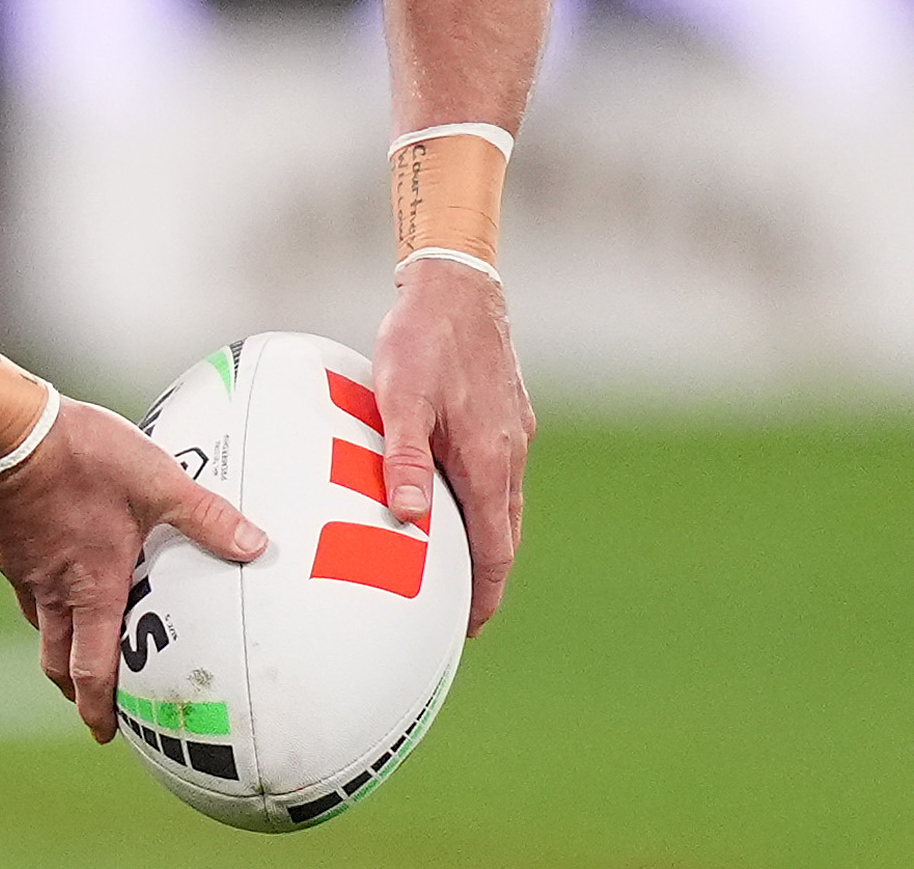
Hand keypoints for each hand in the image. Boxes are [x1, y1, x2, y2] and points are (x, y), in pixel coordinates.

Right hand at [0, 397, 267, 741]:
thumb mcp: (158, 482)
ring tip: (75, 635)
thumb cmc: (85, 457)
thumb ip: (206, 516)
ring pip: (38, 619)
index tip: (106, 733)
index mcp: (91, 588)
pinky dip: (38, 587)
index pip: (91, 669)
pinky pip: (20, 578)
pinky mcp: (0, 542)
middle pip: (55, 659)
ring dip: (57, 638)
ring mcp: (20, 567)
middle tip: (89, 700)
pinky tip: (50, 563)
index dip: (98, 708)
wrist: (10, 429)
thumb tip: (256, 546)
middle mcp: (52, 589)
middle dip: (73, 687)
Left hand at [372, 260, 533, 635]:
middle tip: (461, 611)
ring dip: (486, 537)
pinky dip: (484, 499)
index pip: (496, 550)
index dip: (484, 593)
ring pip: (504, 502)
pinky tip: (456, 495)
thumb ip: (403, 458)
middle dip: (487, 575)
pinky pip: (500, 472)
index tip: (468, 627)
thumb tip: (407, 518)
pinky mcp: (508, 415)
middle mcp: (510, 455)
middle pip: (505, 533)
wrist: (457, 286)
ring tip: (458, 566)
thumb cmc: (421, 340)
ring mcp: (513, 434)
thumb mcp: (399, 399)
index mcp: (488, 462)